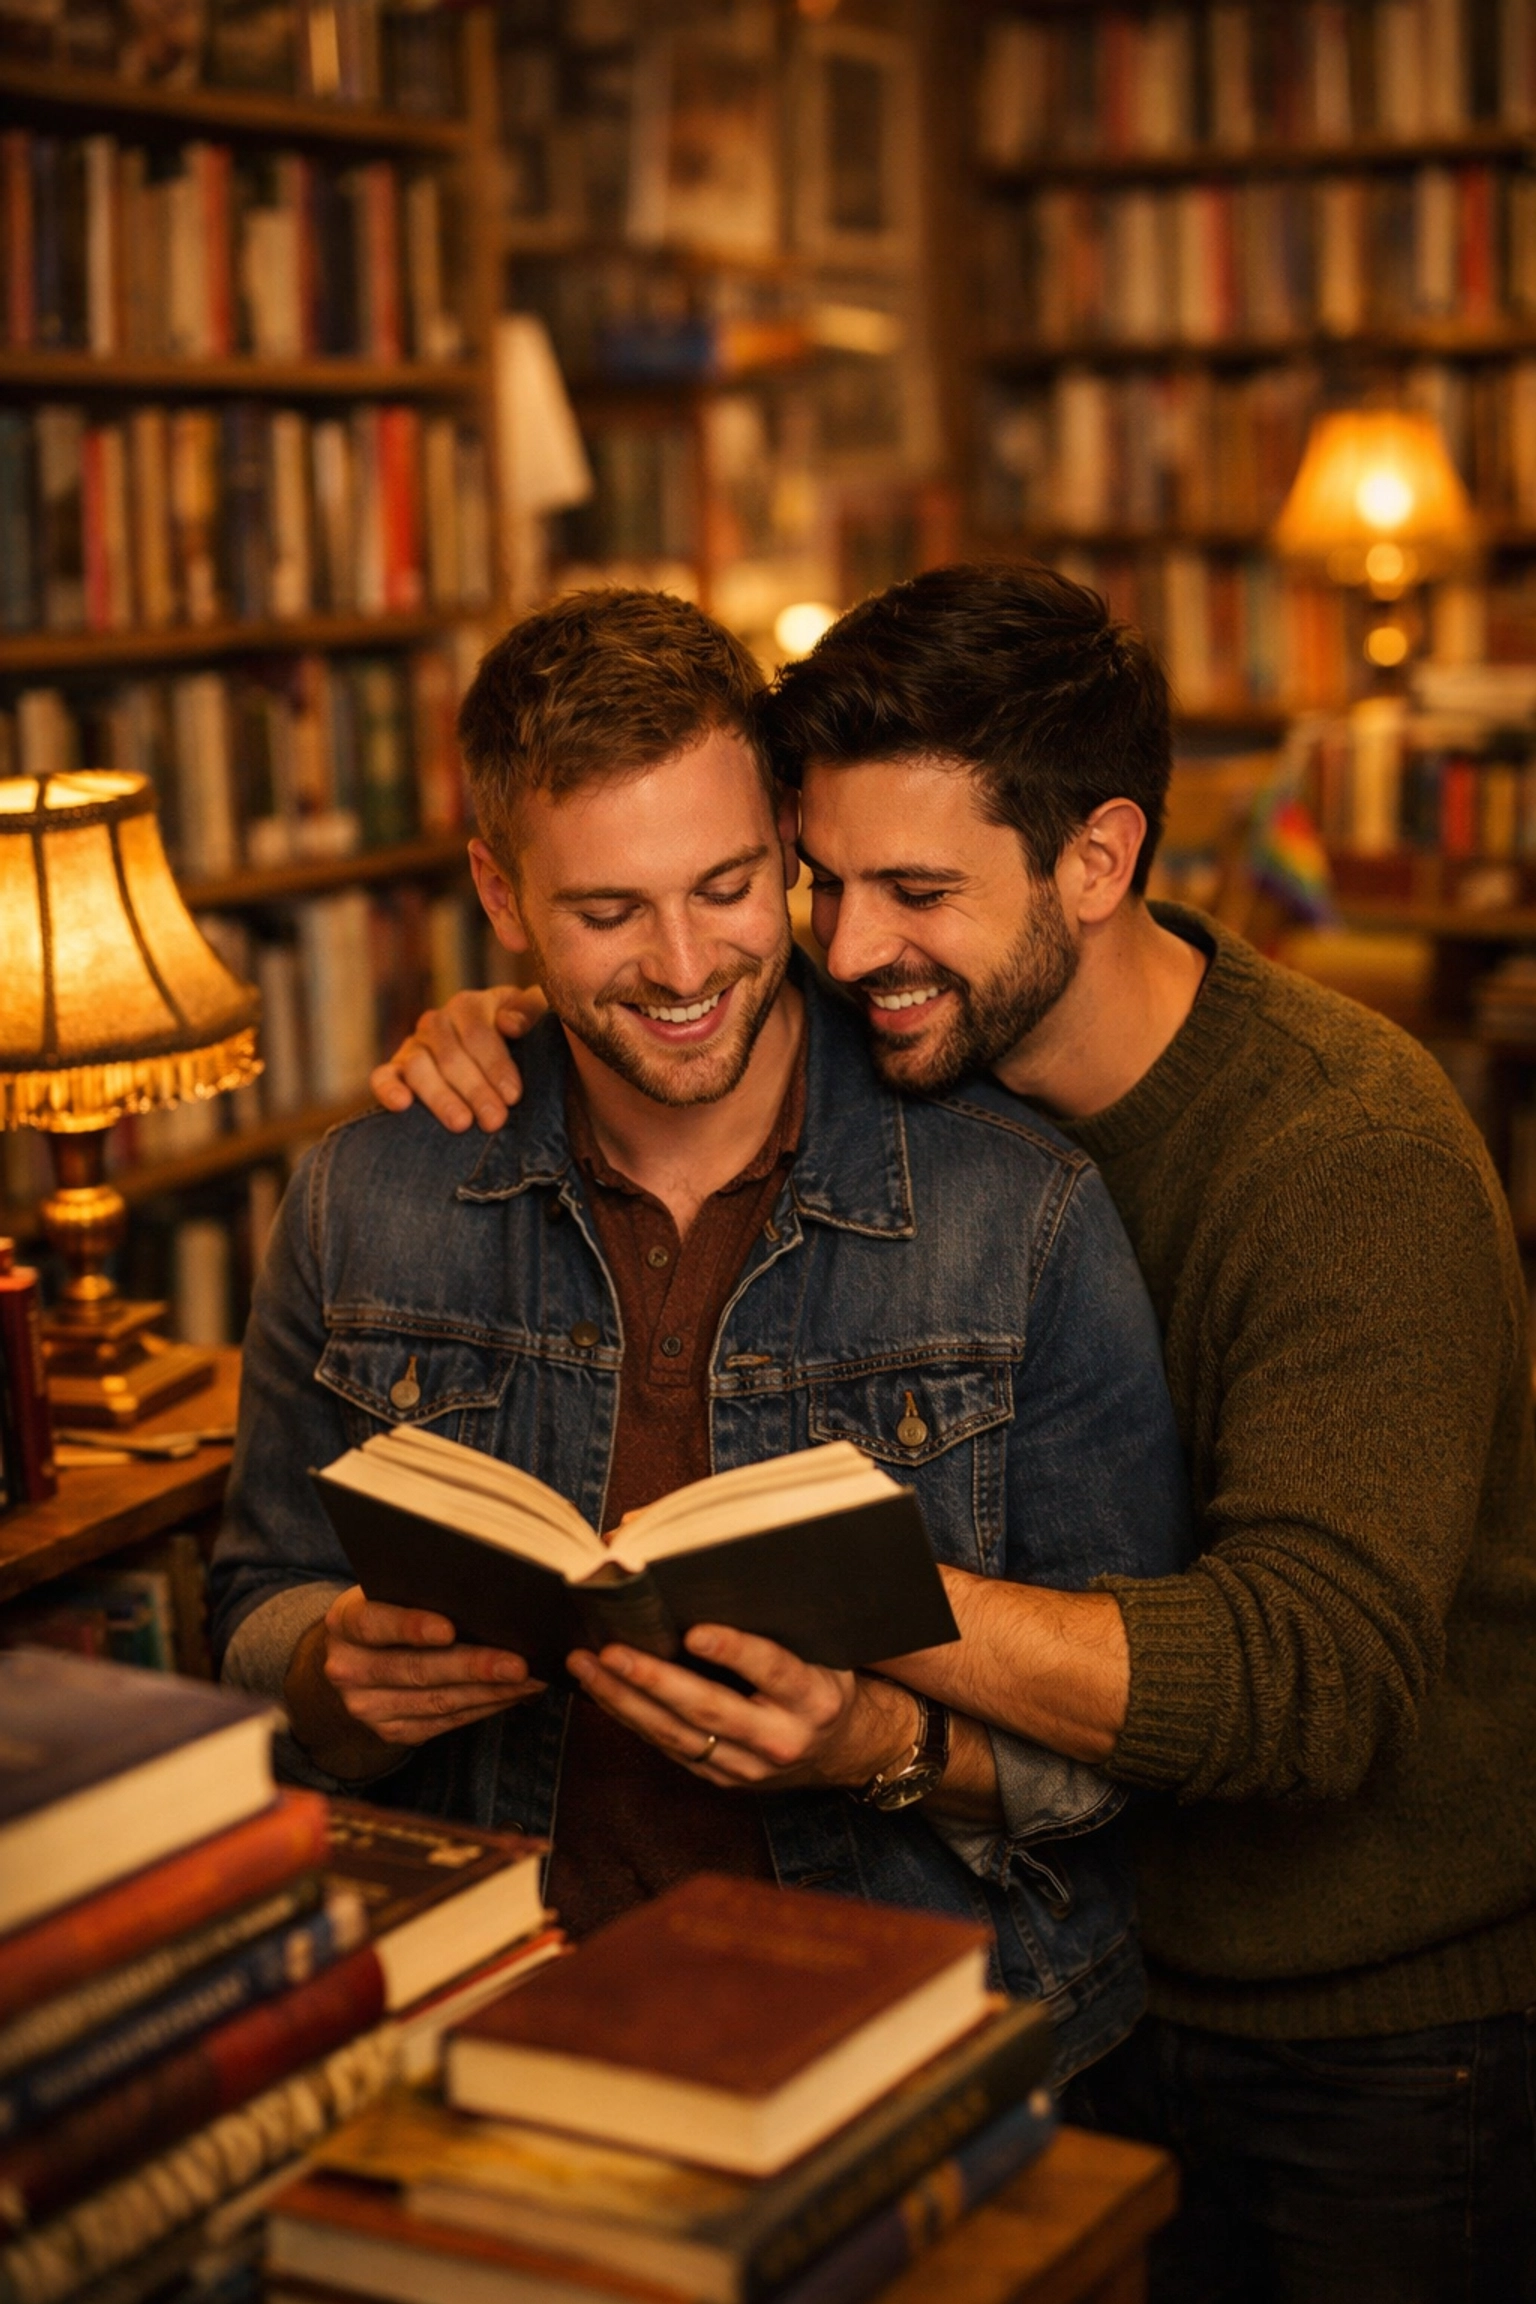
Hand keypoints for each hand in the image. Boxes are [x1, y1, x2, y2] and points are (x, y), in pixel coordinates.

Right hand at [306, 1586, 542, 1748]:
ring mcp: (367, 1707)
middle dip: (472, 1667)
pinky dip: (484, 1707)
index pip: (373, 1624)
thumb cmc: (387, 1611)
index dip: (410, 1627)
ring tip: (530, 1679)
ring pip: (437, 1701)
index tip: (449, 1628)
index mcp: (344, 1623)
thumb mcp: (386, 1593)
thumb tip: (487, 1594)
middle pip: (415, 1670)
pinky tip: (513, 1694)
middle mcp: (348, 1669)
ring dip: (490, 1692)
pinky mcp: (391, 1731)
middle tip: (518, 1663)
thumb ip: (419, 1591)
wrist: (353, 1660)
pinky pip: (446, 1721)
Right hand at [370, 985, 546, 1133]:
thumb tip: (509, 1024)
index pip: (478, 1033)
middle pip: (450, 1055)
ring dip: (440, 1097)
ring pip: (418, 1066)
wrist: (505, 1055)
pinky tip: (402, 1105)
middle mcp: (438, 1022)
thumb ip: (529, 1011)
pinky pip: (383, 1075)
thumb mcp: (535, 1016)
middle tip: (494, 1120)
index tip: (514, 1095)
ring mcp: (414, 1045)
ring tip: (462, 1124)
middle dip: (475, 1090)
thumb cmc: (525, 1038)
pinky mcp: (395, 1069)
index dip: (495, 1064)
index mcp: (470, 1006)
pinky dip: (388, 1088)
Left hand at [566, 1624, 921, 1791]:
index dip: (734, 1651)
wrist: (839, 1747)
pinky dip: (631, 1717)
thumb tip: (714, 1563)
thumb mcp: (821, 1648)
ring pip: (677, 1734)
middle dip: (654, 1680)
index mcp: (815, 1697)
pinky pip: (668, 1747)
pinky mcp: (721, 1779)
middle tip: (610, 1651)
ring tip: (586, 1664)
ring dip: (624, 1699)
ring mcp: (749, 1767)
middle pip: (710, 1709)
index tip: (694, 1632)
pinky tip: (602, 1689)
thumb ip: (778, 1619)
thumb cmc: (821, 1676)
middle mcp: (782, 1738)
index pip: (774, 1671)